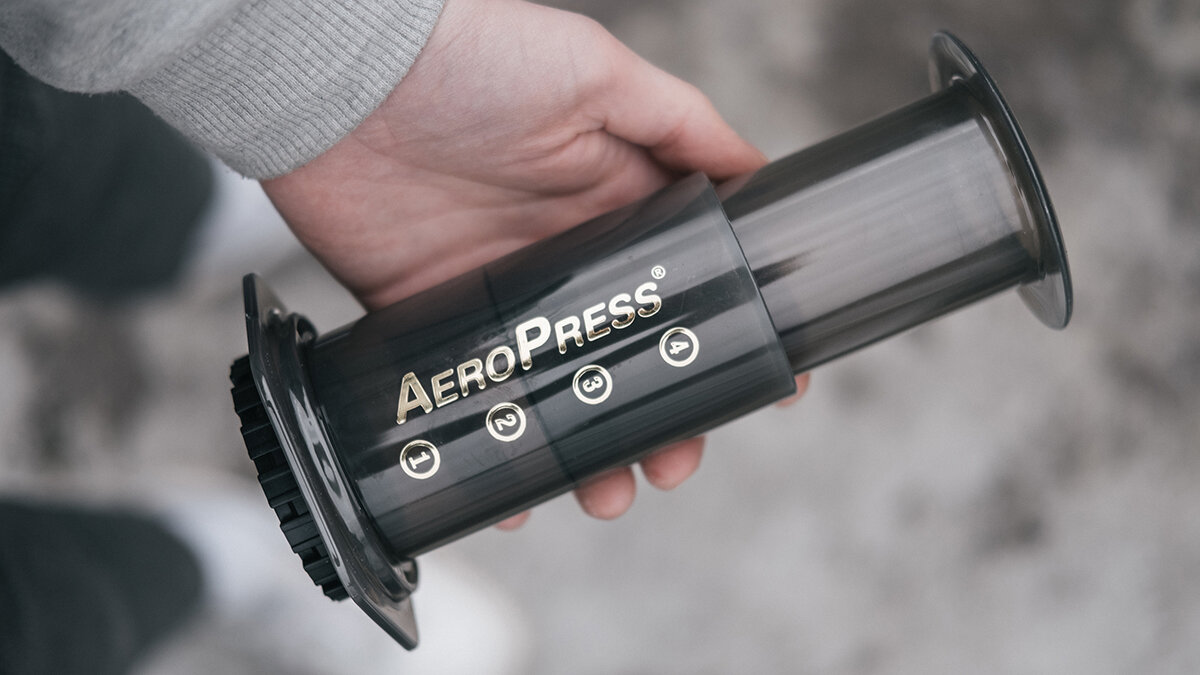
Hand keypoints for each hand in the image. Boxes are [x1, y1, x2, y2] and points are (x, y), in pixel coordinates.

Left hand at [262, 0, 807, 523]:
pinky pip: (474, 391)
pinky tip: (514, 490)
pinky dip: (497, 443)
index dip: (724, 333)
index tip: (763, 382)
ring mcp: (501, 292)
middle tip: (674, 461)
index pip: (685, 280)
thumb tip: (754, 171)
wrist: (342, 79)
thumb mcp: (596, 72)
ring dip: (591, 447)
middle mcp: (562, 254)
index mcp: (612, 200)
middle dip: (662, 413)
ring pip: (561, 386)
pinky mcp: (433, 315)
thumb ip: (680, 122)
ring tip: (604, 492)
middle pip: (629, 351)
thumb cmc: (472, 57)